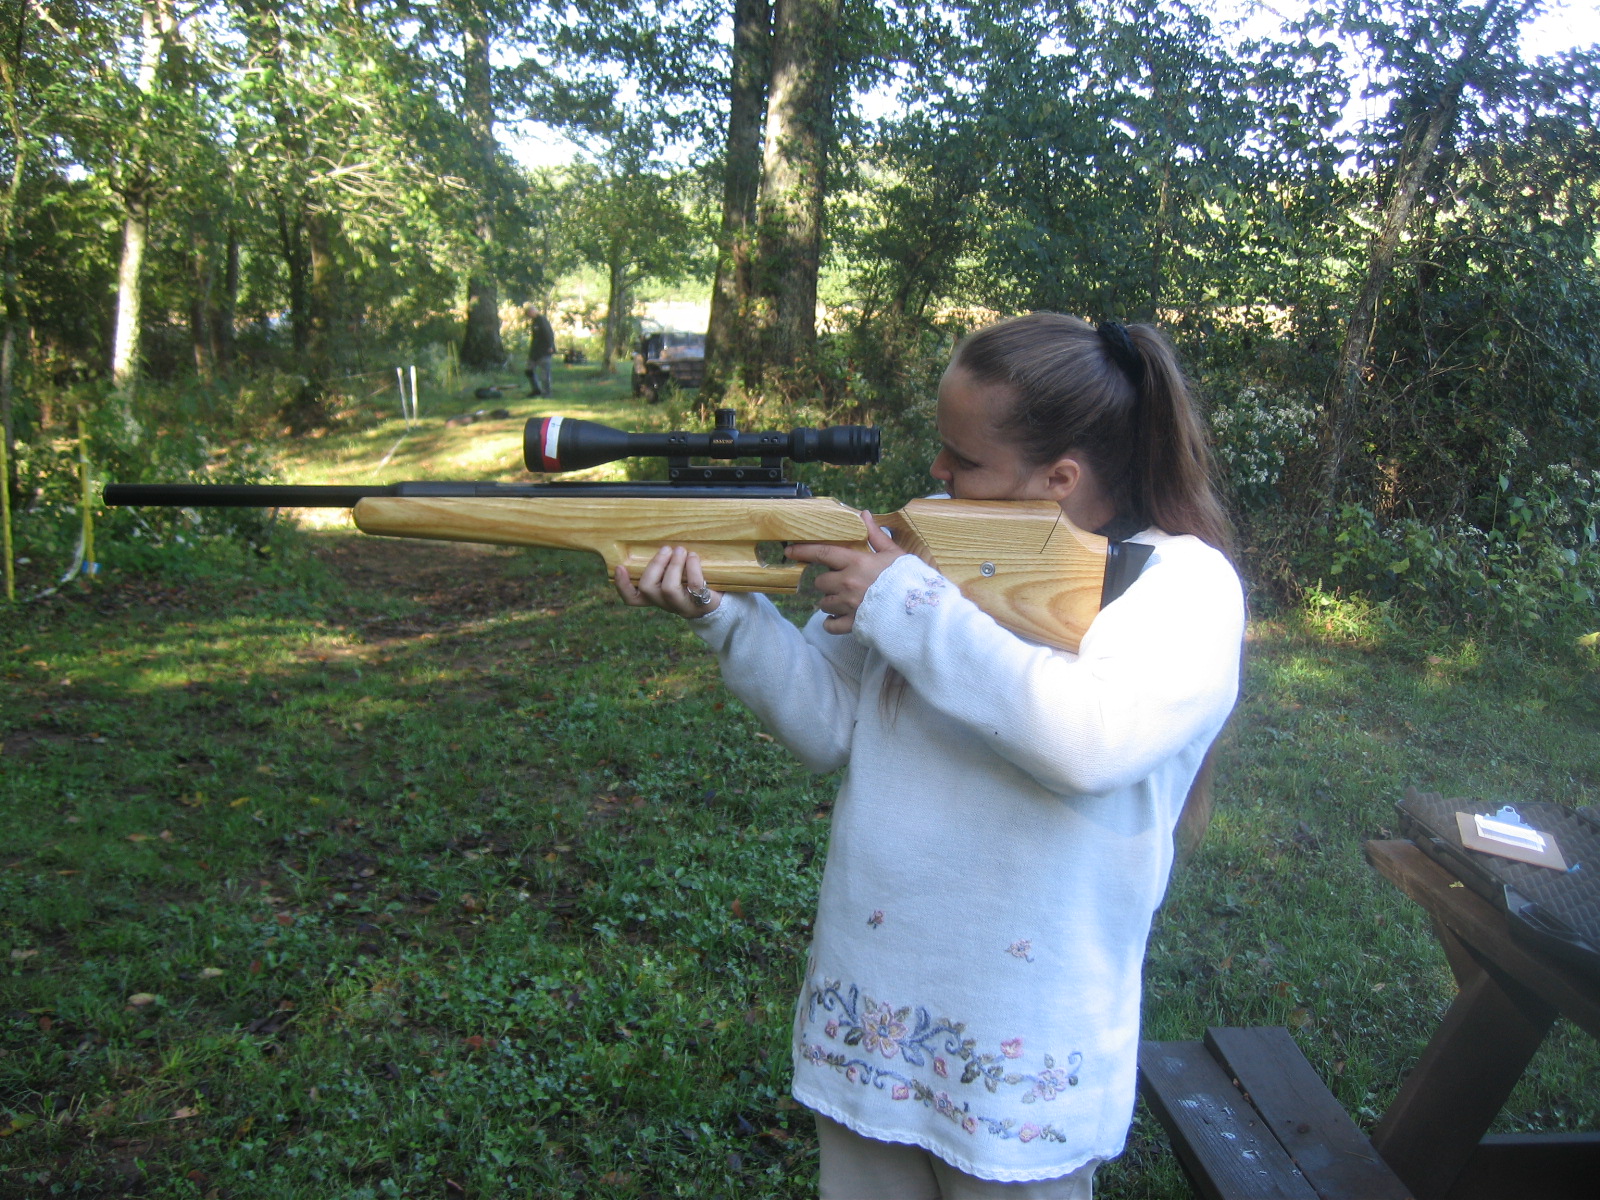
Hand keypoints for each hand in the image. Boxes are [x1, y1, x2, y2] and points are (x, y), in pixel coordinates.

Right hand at [614, 546, 722, 617]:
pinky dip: (692, 568)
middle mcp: (666, 604)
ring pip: (668, 588)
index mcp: (656, 597)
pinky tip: (694, 557)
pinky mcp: (701, 604)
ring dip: (673, 565)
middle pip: (647, 588)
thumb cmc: (696, 580)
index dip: (623, 585)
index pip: (633, 598)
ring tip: (681, 550)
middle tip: (666, 549)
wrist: (723, 602)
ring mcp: (683, 607)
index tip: (619, 567)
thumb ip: (666, 564)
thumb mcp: (678, 574)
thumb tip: (661, 540)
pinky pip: (694, 586)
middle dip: (655, 565)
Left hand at [785, 511, 908, 633]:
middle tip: (838, 583)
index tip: (789, 551)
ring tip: (843, 601)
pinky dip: (831, 623)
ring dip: (829, 602)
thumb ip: (875, 535)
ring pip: (823, 604)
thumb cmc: (908, 579)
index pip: (823, 553)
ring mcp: (848, 606)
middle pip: (820, 582)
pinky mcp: (852, 624)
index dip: (803, 551)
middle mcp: (847, 584)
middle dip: (825, 582)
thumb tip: (863, 514)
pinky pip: (830, 625)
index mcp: (856, 563)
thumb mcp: (894, 553)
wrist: (920, 610)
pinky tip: (838, 619)